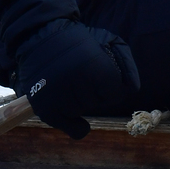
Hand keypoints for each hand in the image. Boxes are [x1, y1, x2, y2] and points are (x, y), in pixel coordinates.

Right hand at [16, 20, 139, 138]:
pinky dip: (77, 127)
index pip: (116, 94)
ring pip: (84, 112)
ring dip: (81, 101)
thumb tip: (132, 90)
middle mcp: (76, 83)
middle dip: (95, 91)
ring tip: (70, 82)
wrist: (38, 37)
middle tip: (81, 75)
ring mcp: (59, 98)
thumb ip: (126, 65)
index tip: (102, 76)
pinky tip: (79, 121)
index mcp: (95, 67)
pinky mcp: (46, 109)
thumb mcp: (108, 41)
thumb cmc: (79, 40)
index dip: (111, 85)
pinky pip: (74, 131)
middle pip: (98, 102)